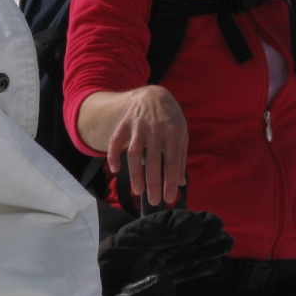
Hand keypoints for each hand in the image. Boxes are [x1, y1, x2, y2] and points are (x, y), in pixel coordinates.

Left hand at [99, 210, 232, 295]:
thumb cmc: (110, 271)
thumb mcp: (128, 243)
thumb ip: (159, 228)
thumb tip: (193, 222)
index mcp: (139, 235)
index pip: (167, 223)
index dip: (187, 221)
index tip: (206, 221)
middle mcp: (150, 249)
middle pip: (180, 239)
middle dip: (201, 235)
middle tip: (219, 232)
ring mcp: (158, 267)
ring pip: (186, 255)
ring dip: (205, 250)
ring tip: (224, 244)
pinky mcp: (163, 284)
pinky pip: (183, 274)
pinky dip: (199, 269)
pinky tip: (214, 265)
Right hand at [105, 85, 187, 205]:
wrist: (154, 95)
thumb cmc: (171, 119)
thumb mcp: (182, 135)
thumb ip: (180, 158)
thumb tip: (180, 182)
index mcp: (174, 132)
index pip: (171, 161)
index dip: (169, 181)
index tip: (168, 198)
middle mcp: (156, 129)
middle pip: (153, 160)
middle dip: (153, 183)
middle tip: (153, 201)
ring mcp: (138, 125)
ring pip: (134, 153)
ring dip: (135, 174)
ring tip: (138, 191)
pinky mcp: (125, 123)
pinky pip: (116, 140)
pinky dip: (113, 154)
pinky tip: (114, 169)